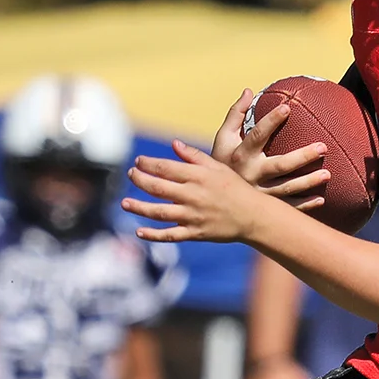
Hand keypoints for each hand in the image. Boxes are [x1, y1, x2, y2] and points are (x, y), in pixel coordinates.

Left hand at [123, 140, 280, 242]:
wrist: (253, 216)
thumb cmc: (235, 188)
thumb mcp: (218, 167)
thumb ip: (194, 156)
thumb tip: (173, 144)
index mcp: (198, 176)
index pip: (165, 167)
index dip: (148, 164)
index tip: (139, 161)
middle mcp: (192, 195)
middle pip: (157, 188)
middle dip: (140, 180)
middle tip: (131, 175)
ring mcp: (192, 216)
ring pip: (159, 212)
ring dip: (139, 208)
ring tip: (124, 203)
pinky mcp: (195, 233)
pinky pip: (170, 235)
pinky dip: (153, 235)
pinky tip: (139, 231)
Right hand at [210, 88, 330, 209]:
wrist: (209, 197)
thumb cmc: (221, 161)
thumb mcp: (223, 137)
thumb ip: (236, 114)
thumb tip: (249, 90)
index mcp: (241, 154)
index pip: (257, 135)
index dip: (271, 120)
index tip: (287, 108)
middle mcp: (250, 174)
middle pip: (280, 165)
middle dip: (302, 156)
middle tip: (323, 147)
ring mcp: (259, 193)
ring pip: (287, 187)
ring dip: (308, 182)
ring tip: (327, 174)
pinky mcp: (264, 207)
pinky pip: (286, 206)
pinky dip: (304, 205)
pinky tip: (321, 198)